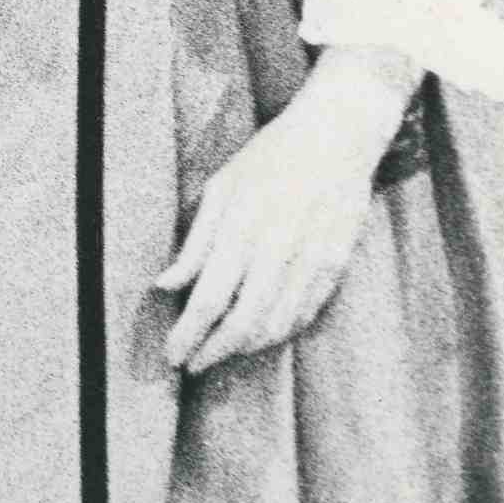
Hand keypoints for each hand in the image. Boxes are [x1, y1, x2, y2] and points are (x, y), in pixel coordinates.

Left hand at [157, 45, 411, 373]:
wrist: (337, 138)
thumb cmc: (269, 158)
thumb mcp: (221, 188)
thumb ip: (195, 242)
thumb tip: (166, 285)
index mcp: (241, 227)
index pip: (209, 298)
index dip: (189, 333)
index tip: (172, 354)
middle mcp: (278, 249)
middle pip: (243, 322)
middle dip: (212, 351)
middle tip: (192, 365)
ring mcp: (313, 261)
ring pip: (276, 326)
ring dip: (244, 348)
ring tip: (219, 353)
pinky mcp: (338, 266)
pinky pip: (305, 314)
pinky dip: (279, 332)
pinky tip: (259, 337)